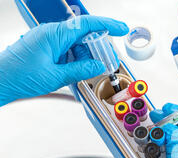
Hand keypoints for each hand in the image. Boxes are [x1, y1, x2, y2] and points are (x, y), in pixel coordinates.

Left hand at [0, 15, 128, 105]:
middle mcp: (51, 33)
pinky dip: (76, 59)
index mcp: (54, 35)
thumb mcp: (56, 76)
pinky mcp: (46, 48)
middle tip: (108, 61)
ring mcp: (48, 40)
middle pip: (84, 34)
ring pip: (76, 44)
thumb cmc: (19, 76)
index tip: (122, 29)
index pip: (86, 24)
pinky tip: (78, 70)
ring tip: (90, 71)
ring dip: (86, 56)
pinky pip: (68, 49)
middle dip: (98, 48)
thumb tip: (99, 66)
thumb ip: (80, 71)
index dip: (107, 24)